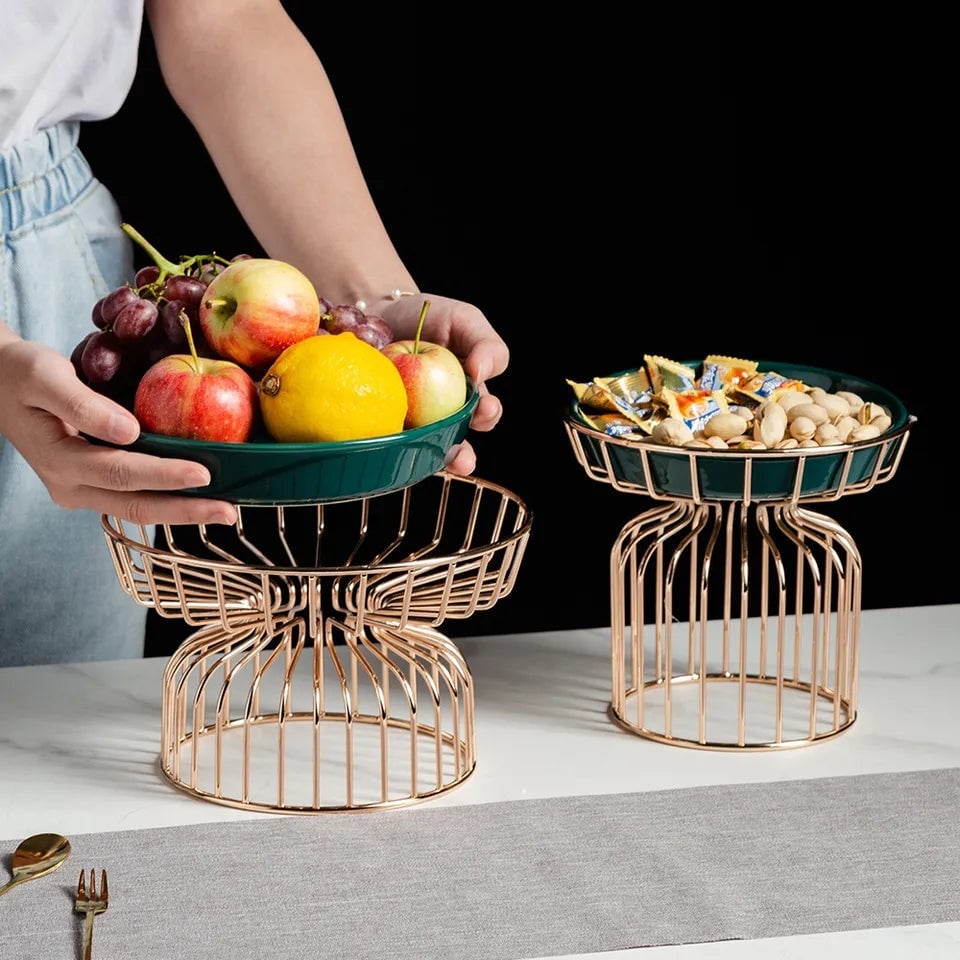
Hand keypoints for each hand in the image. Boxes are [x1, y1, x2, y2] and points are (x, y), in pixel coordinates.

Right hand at [0, 335, 236, 524]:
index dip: (164, 476)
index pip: (121, 474)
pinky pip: (135, 498)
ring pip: (139, 510)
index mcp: (59, 462)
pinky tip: (200, 495)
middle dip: (186, 510)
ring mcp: (83, 490)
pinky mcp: (94, 485)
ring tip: (224, 510)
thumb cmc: (21, 374)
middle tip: (229, 511)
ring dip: (182, 511)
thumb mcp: (44, 376)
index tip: (203, 474)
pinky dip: (169, 498)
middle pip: (136, 507)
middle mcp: (71, 486)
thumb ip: (83, 405)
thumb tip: (129, 430)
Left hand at [380, 294, 506, 474]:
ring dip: (429, 462)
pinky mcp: (381, 422)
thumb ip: (486, 344)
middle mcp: (442, 414)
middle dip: (462, 456)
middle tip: (462, 457)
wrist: (376, 312)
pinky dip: (391, 449)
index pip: (485, 413)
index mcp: (468, 394)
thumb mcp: (463, 320)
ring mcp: (411, 422)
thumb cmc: (425, 316)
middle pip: (457, 443)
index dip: (487, 415)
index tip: (484, 407)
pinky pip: (388, 442)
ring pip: (423, 451)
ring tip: (431, 465)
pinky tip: (392, 450)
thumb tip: (482, 372)